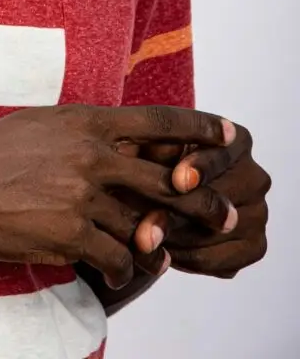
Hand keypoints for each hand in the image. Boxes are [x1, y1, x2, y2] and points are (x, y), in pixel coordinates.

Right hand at [0, 105, 238, 290]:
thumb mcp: (45, 124)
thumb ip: (87, 131)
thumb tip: (120, 139)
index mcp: (89, 121)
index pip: (162, 122)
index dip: (203, 130)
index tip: (229, 135)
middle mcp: (94, 155)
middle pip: (172, 180)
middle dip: (204, 202)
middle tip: (222, 216)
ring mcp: (84, 195)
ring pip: (147, 226)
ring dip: (159, 244)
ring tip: (163, 254)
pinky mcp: (69, 233)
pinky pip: (118, 258)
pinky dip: (124, 268)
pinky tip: (116, 269)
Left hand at [134, 126, 270, 277]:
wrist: (157, 196)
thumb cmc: (152, 163)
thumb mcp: (149, 150)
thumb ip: (157, 152)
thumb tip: (163, 164)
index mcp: (236, 141)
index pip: (222, 153)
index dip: (201, 167)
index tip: (177, 181)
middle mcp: (254, 176)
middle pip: (223, 198)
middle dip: (180, 214)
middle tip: (146, 228)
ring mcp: (258, 213)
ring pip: (220, 233)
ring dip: (179, 240)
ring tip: (143, 242)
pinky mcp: (254, 246)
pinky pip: (222, 260)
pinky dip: (189, 259)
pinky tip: (161, 254)